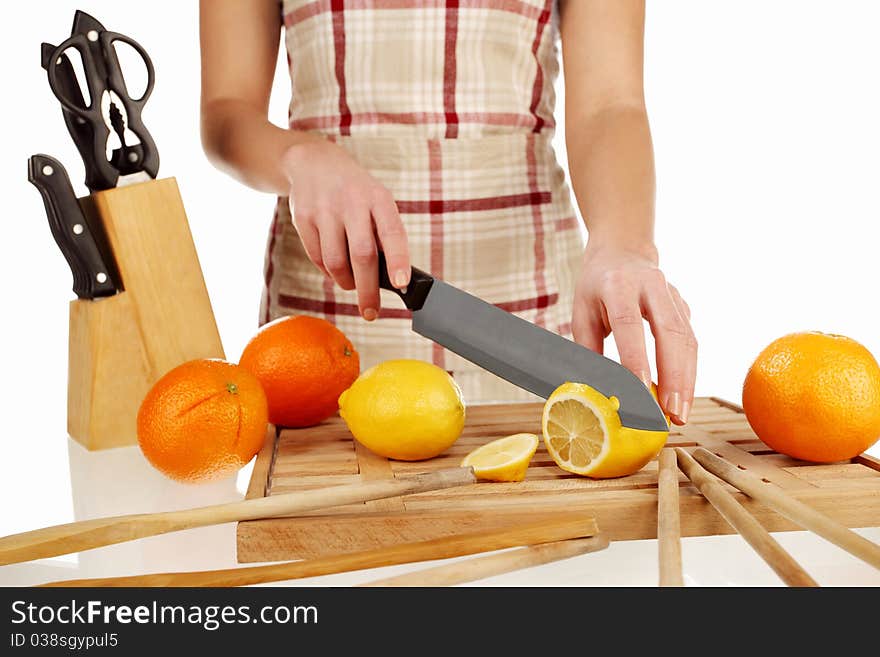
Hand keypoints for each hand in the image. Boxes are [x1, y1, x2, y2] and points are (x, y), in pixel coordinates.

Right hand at [281, 140, 410, 319]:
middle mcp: (351, 202)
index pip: (391, 233)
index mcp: (378, 198)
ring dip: (346, 283)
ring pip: (336, 262)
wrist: (314, 163)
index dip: (397, 260)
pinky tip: (335, 269)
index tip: (401, 284)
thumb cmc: (356, 193)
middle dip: (368, 290)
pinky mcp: (303, 218)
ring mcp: (324, 210)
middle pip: (362, 255)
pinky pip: (317, 258)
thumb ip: (384, 235)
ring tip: (353, 284)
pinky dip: (329, 272)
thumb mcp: (377, 201)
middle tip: (371, 312)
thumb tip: (393, 280)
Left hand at [572, 240, 696, 424]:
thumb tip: (593, 392)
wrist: (622, 251)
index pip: (629, 324)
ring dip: (686, 379)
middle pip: (670, 332)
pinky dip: (689, 371)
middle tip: (672, 413)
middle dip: (674, 376)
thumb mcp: (582, 313)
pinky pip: (691, 341)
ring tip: (680, 414)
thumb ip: (588, 350)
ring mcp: (673, 295)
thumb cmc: (596, 287)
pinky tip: (682, 396)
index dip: (636, 357)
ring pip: (687, 339)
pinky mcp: (684, 306)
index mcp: (618, 285)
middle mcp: (651, 286)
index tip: (640, 391)